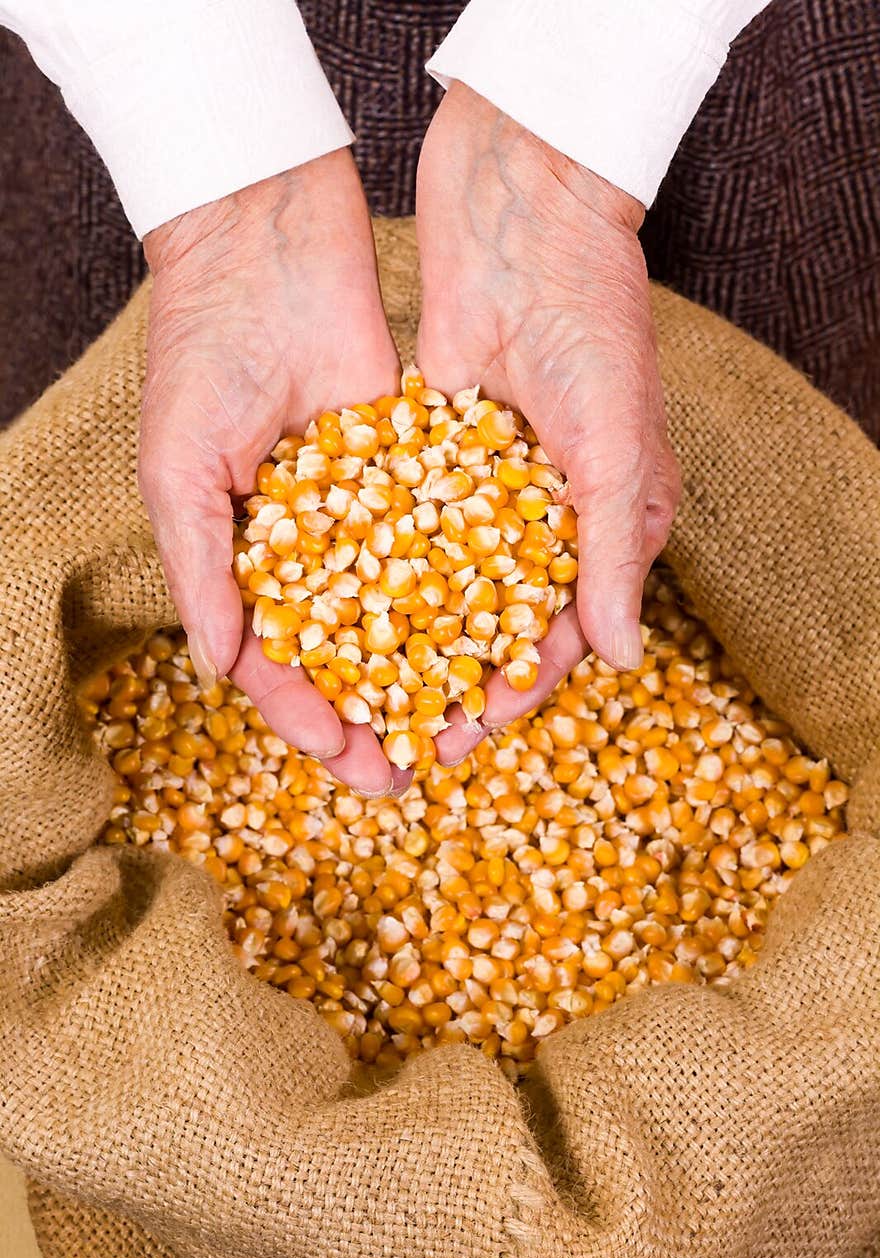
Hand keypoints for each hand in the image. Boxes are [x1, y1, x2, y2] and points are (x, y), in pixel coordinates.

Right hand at [140, 153, 407, 795]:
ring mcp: (364, 510)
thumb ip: (200, 568)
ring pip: (403, 609)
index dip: (306, 714)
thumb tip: (222, 670)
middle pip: (347, 653)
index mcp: (241, 558)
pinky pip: (445, 539)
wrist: (270, 244)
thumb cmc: (200, 354)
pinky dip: (468, 588)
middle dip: (377, 715)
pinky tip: (501, 634)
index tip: (344, 757)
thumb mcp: (181, 468)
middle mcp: (308, 546)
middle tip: (413, 772)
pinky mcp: (416, 468)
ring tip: (467, 723)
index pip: (277, 659)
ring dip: (430, 671)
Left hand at [416, 83, 678, 764]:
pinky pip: (401, 521)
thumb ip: (610, 554)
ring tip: (359, 692)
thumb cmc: (594, 325)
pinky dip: (372, 565)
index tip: (468, 736)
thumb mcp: (613, 446)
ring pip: (440, 581)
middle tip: (402, 738)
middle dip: (448, 679)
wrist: (524, 212)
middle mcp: (543, 513)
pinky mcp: (429, 447)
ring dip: (404, 638)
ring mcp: (483, 482)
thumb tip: (617, 660)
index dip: (514, 687)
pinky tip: (330, 610)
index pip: (556, 627)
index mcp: (604, 522)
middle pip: (490, 619)